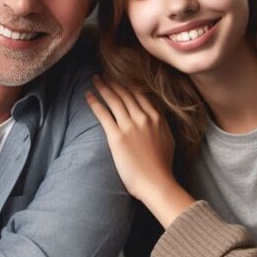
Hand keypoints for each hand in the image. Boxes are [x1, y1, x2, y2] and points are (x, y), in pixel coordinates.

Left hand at [85, 76, 194, 226]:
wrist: (157, 183)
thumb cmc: (162, 167)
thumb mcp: (168, 139)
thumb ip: (159, 125)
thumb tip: (154, 117)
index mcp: (157, 117)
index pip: (140, 94)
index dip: (128, 84)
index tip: (120, 77)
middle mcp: (144, 117)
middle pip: (126, 93)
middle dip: (114, 81)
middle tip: (104, 74)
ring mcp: (130, 126)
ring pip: (114, 100)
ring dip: (103, 87)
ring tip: (95, 79)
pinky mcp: (117, 136)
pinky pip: (103, 114)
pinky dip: (95, 102)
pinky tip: (88, 94)